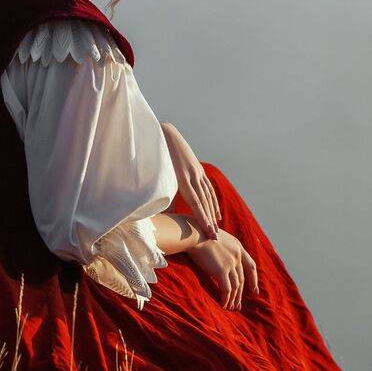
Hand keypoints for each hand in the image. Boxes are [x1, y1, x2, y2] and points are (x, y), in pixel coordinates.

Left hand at [160, 122, 219, 240]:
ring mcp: (197, 171)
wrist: (164, 133)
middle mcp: (193, 175)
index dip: (203, 219)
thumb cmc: (155, 156)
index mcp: (182, 178)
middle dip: (210, 221)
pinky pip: (207, 186)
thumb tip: (162, 212)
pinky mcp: (197, 168)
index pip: (196, 203)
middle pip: (204, 202)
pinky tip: (215, 209)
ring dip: (212, 212)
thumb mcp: (157, 175)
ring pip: (208, 195)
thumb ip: (161, 192)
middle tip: (215, 237)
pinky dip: (212, 199)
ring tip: (216, 227)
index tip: (210, 233)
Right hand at [185, 227, 259, 310]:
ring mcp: (231, 263)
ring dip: (234, 299)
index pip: (251, 265)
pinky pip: (227, 289)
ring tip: (230, 308)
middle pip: (242, 279)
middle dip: (241, 294)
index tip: (254, 291)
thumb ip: (222, 247)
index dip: (253, 279)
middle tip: (239, 305)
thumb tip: (218, 255)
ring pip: (236, 286)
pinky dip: (226, 298)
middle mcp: (237, 255)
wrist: (194, 233)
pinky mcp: (222, 270)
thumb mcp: (217, 237)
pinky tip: (223, 304)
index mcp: (237, 246)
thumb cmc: (199, 234)